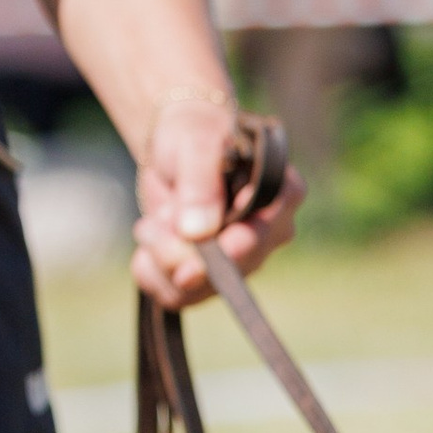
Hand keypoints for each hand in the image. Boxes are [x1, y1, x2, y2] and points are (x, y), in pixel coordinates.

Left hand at [131, 93, 302, 308]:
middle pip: (229, 268)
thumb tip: (198, 232)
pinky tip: (149, 244)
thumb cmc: (195, 135)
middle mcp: (272, 234)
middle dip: (178, 251)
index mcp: (283, 194)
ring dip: (160, 259)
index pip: (265, 232)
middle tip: (149, 225)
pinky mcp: (213, 280)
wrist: (176, 150)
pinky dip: (151, 273)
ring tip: (151, 224)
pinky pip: (176, 296)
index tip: (199, 263)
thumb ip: (200, 181)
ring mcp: (244, 261)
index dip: (233, 250)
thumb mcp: (196, 143)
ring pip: (197, 290)